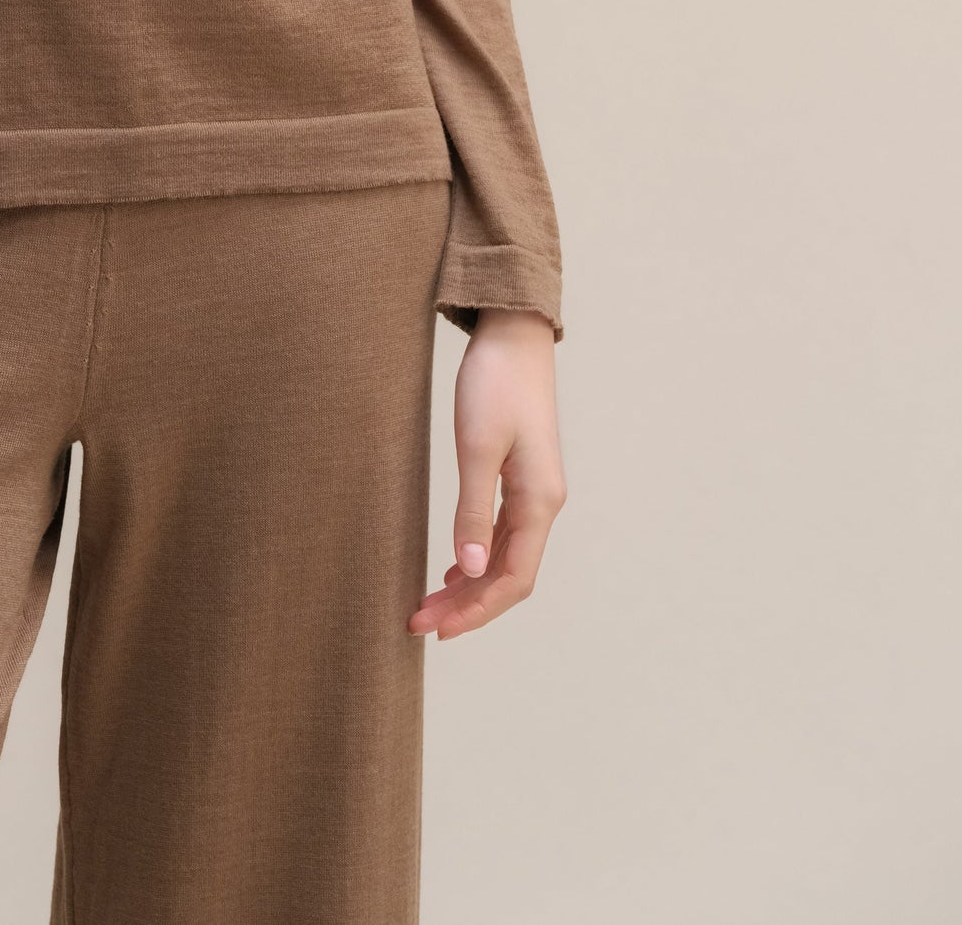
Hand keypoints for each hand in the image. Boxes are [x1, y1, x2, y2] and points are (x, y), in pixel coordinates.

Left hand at [408, 307, 564, 640]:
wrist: (512, 334)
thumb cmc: (494, 383)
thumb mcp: (476, 446)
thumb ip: (472, 509)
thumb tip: (467, 570)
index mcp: (539, 502)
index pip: (512, 580)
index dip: (476, 611)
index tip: (437, 628)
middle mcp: (543, 503)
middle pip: (508, 575)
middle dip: (467, 605)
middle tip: (418, 622)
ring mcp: (534, 491)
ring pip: (503, 557)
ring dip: (469, 584)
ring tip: (428, 603)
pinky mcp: (520, 476)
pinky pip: (502, 534)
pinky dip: (476, 557)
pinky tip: (453, 566)